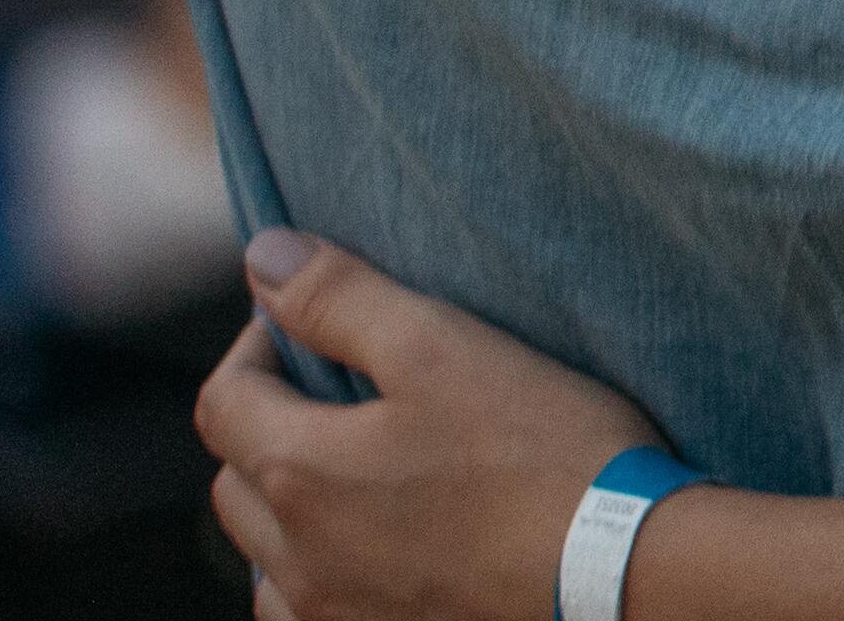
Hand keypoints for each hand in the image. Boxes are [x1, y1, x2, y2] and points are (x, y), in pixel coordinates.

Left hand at [201, 229, 669, 620]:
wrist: (620, 574)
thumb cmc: (539, 454)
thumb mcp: (441, 347)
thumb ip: (340, 299)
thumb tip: (263, 258)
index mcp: (300, 472)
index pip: (222, 402)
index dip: (252, 348)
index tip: (304, 322)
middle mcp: (297, 559)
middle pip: (236, 481)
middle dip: (266, 423)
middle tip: (335, 389)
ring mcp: (334, 615)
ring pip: (266, 561)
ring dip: (285, 512)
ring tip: (352, 476)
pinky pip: (308, 615)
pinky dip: (317, 579)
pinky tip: (371, 554)